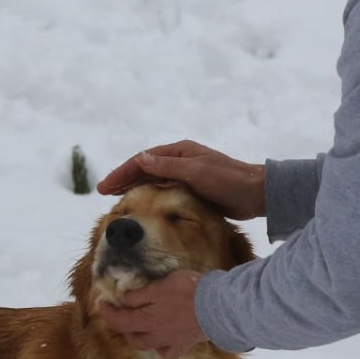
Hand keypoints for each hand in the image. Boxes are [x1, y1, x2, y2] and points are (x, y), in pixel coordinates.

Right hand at [95, 140, 265, 220]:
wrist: (256, 193)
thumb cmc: (228, 180)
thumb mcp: (196, 172)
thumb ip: (168, 166)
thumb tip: (141, 158)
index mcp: (180, 152)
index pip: (143, 160)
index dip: (122, 172)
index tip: (104, 186)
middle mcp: (181, 160)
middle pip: (145, 169)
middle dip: (123, 179)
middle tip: (103, 193)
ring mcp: (187, 175)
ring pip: (153, 180)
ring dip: (134, 187)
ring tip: (117, 199)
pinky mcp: (193, 189)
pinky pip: (164, 191)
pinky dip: (150, 196)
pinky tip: (143, 206)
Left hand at [96, 271, 206, 358]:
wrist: (218, 307)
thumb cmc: (188, 292)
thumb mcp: (159, 286)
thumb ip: (140, 294)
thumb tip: (124, 299)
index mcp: (146, 320)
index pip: (120, 319)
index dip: (108, 312)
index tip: (101, 304)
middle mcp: (155, 335)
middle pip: (132, 336)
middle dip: (122, 327)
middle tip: (119, 315)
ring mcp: (171, 341)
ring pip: (148, 346)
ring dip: (139, 338)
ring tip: (138, 329)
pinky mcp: (186, 344)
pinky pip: (169, 352)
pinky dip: (162, 348)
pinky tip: (163, 341)